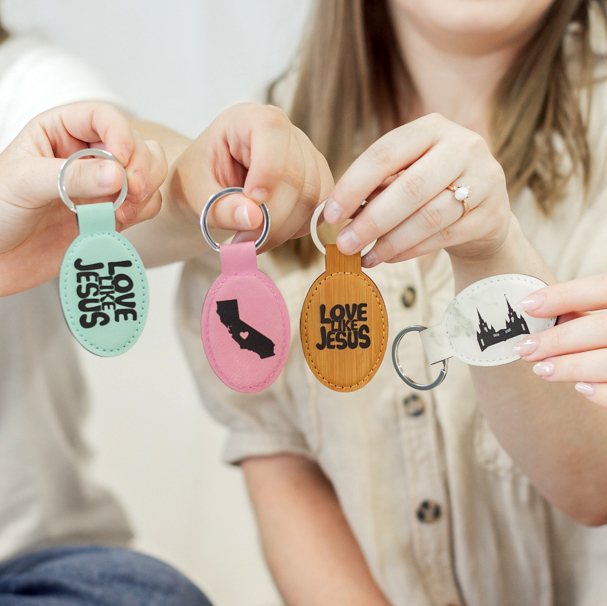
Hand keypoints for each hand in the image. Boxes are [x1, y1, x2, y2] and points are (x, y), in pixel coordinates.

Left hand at [0, 102, 166, 295]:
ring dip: (147, 189)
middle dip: (140, 166)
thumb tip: (117, 174)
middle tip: (133, 190)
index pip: (103, 117)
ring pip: (148, 173)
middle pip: (135, 144)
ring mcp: (102, 186)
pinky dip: (143, 211)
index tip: (121, 160)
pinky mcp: (113, 214)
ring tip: (125, 208)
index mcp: (60, 133)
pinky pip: (145, 205)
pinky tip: (121, 220)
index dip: (120, 134)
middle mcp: (86, 156)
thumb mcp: (25, 184)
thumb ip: (71, 177)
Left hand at [171, 103, 333, 252]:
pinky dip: (296, 229)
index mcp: (247, 119)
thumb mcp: (196, 193)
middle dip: (272, 218)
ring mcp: (307, 155)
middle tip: (244, 242)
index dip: (268, 169)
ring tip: (252, 241)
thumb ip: (220, 206)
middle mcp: (285, 132)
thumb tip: (254, 219)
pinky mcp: (317, 180)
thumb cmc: (199, 180)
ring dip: (283, 229)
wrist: (208, 186)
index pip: (272, 130)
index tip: (252, 201)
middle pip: (297, 175)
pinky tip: (270, 234)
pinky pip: (318, 210)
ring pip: (312, 197)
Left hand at [323, 113, 509, 266]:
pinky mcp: (491, 214)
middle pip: (410, 188)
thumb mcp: (404, 175)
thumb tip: (332, 215)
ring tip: (366, 256)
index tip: (330, 215)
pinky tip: (389, 257)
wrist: (483, 210)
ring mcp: (483, 179)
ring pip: (429, 217)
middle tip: (345, 244)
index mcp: (431, 128)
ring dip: (390, 241)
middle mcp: (462, 146)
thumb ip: (374, 188)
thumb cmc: (430, 189)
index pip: (385, 153)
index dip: (353, 186)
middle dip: (371, 221)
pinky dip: (411, 250)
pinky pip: (444, 237)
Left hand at [513, 275, 606, 406]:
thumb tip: (550, 315)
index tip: (526, 305)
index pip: (602, 288)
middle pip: (602, 329)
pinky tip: (581, 388)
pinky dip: (602, 392)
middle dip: (558, 340)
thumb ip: (599, 309)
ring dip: (571, 367)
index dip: (563, 295)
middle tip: (524, 349)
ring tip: (542, 370)